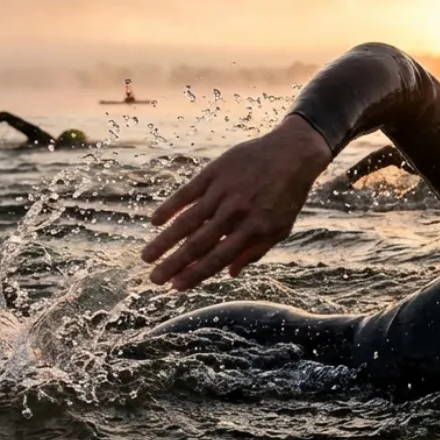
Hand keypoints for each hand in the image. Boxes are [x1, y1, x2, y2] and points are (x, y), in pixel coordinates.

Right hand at [141, 115, 333, 289]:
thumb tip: (229, 273)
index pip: (219, 258)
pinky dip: (169, 207)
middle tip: (154, 279)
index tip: (176, 287)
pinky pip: (187, 192)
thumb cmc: (288, 195)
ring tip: (146, 257)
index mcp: (254, 229)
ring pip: (188, 220)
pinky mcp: (215, 171)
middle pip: (199, 243)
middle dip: (174, 264)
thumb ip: (255, 251)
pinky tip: (154, 221)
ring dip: (165, 241)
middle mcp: (236, 212)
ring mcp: (223, 191)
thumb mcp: (280, 228)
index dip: (196, 274)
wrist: (293, 153)